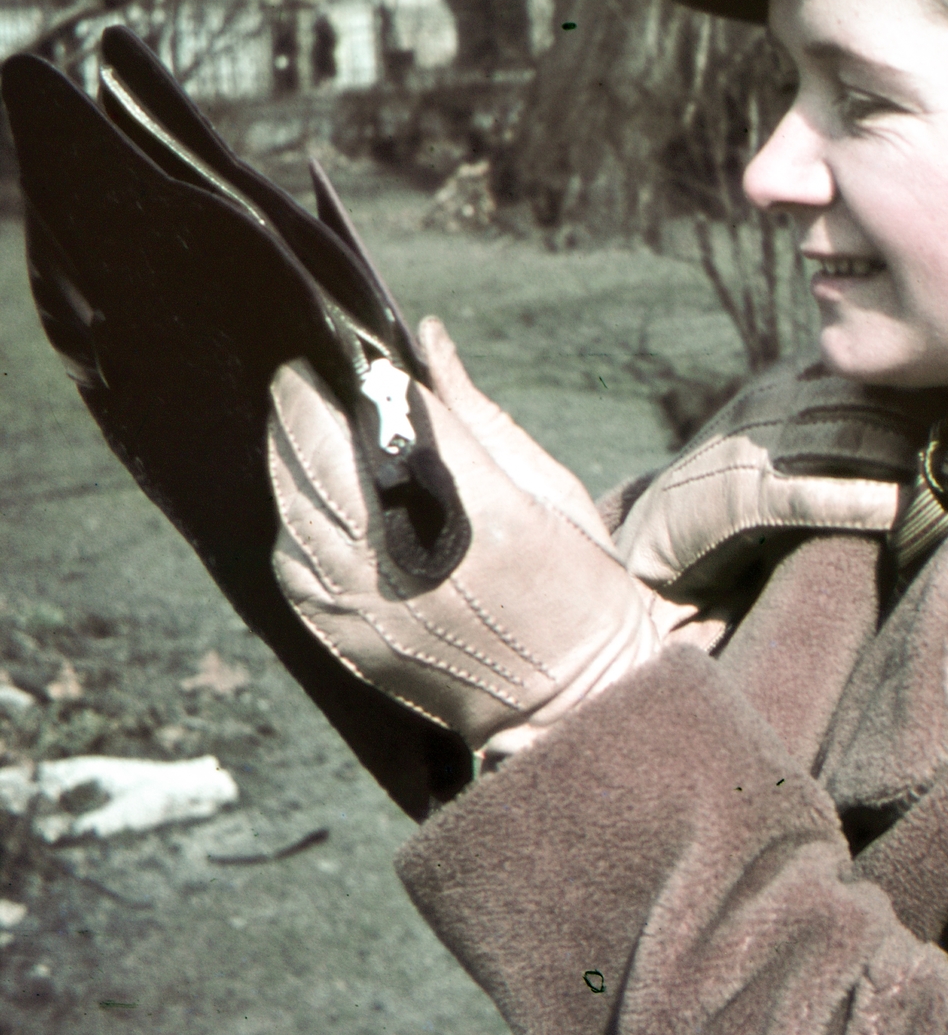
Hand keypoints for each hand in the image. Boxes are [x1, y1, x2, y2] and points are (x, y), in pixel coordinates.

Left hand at [267, 358, 661, 755]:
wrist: (567, 696)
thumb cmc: (575, 580)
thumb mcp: (548, 486)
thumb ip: (476, 413)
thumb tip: (426, 339)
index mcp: (478, 509)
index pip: (390, 416)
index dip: (360, 376)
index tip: (348, 350)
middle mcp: (409, 556)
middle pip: (322, 454)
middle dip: (302, 404)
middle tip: (300, 375)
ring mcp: (367, 602)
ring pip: (294, 506)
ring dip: (286, 456)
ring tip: (295, 426)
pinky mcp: (346, 637)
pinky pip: (292, 565)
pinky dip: (291, 522)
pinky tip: (305, 501)